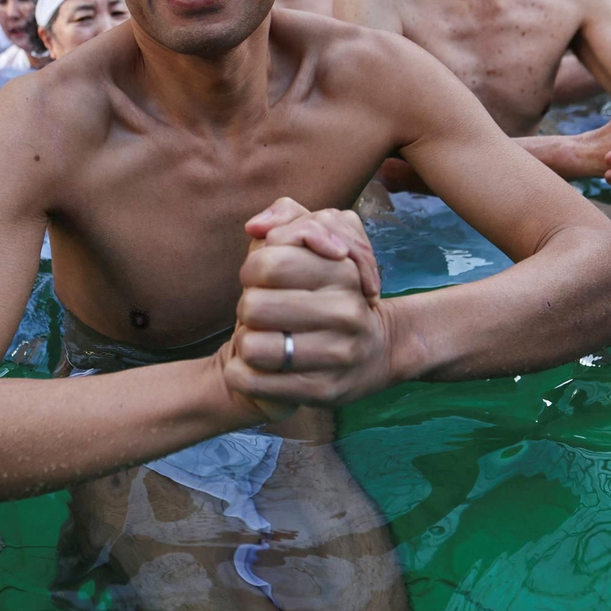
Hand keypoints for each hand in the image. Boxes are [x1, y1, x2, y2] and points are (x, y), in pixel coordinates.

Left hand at [219, 201, 391, 415]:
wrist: (370, 355)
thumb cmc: (329, 292)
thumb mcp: (317, 243)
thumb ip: (287, 218)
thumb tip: (256, 227)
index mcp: (343, 271)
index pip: (267, 262)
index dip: (253, 269)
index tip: (267, 279)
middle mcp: (346, 313)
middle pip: (254, 306)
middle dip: (249, 308)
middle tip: (265, 313)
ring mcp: (337, 356)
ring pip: (251, 346)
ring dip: (246, 341)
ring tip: (265, 339)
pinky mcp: (323, 392)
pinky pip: (252, 381)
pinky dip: (240, 374)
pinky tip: (256, 367)